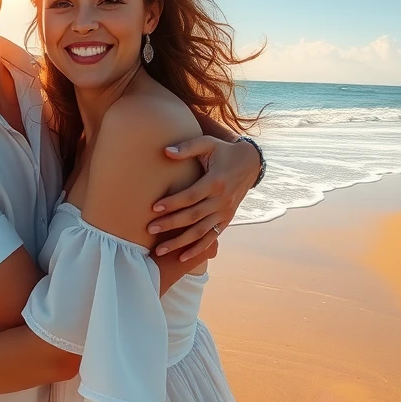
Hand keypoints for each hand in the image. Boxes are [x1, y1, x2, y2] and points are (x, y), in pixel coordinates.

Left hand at [148, 136, 260, 259]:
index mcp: (216, 182)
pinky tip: (182, 257)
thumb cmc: (223, 151)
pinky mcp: (226, 219)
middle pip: (193, 216)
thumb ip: (187, 147)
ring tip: (159, 250)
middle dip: (170, 224)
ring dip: (180, 242)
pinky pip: (211, 237)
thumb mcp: (208, 143)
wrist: (250, 163)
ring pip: (200, 232)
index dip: (173, 203)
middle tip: (150, 230)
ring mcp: (225, 212)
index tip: (154, 208)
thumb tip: (166, 151)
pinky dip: (197, 249)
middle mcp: (221, 200)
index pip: (191, 196)